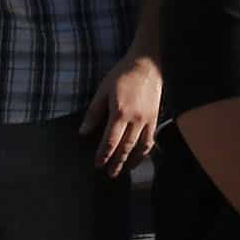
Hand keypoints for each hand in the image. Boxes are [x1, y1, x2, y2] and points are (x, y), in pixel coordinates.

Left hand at [80, 52, 162, 174]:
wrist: (147, 64)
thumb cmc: (122, 75)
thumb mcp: (102, 92)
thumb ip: (93, 113)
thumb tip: (83, 132)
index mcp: (120, 113)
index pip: (110, 140)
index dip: (103, 154)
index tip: (97, 165)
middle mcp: (136, 119)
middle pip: (126, 147)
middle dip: (118, 162)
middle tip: (111, 174)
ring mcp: (148, 119)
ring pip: (141, 145)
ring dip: (133, 160)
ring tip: (126, 170)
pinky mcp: (156, 116)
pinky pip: (151, 138)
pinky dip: (145, 149)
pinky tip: (140, 155)